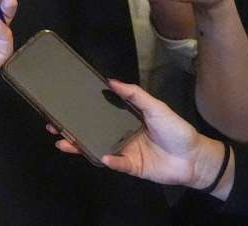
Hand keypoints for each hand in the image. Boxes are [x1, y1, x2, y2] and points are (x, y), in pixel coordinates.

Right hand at [51, 80, 230, 195]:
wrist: (194, 158)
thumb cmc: (177, 129)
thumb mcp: (156, 107)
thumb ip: (134, 94)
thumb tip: (111, 80)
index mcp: (126, 118)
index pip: (99, 111)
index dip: (82, 108)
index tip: (65, 101)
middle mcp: (120, 134)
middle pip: (92, 130)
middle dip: (72, 128)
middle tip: (52, 123)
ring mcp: (124, 151)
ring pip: (97, 147)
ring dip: (80, 145)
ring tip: (63, 141)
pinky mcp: (130, 166)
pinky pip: (115, 163)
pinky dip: (109, 160)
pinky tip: (101, 155)